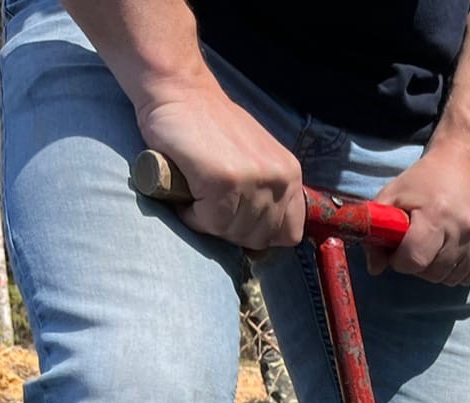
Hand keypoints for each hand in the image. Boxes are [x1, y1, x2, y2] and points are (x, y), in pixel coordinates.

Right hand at [134, 83, 304, 250]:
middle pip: (258, 237)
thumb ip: (266, 192)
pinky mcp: (223, 180)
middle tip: (209, 204)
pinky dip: (191, 214)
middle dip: (230, 229)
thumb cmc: (210, 126)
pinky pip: (208, 222)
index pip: (290, 233)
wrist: (179, 90)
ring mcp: (252, 179)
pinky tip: (186, 191)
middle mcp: (278, 178)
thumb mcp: (255, 157)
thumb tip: (262, 244)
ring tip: (197, 193)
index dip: (262, 235)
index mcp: (290, 174)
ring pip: (232, 232)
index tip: (239, 220)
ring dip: (208, 221)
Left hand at [369, 141, 469, 285]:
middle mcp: (463, 228)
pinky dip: (457, 270)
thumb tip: (374, 268)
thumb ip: (377, 230)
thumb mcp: (394, 194)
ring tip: (435, 247)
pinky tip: (452, 250)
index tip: (399, 250)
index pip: (414, 259)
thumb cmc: (425, 179)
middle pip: (433, 273)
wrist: (468, 164)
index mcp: (436, 214)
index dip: (400, 261)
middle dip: (419, 265)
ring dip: (438, 269)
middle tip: (417, 246)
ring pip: (452, 278)